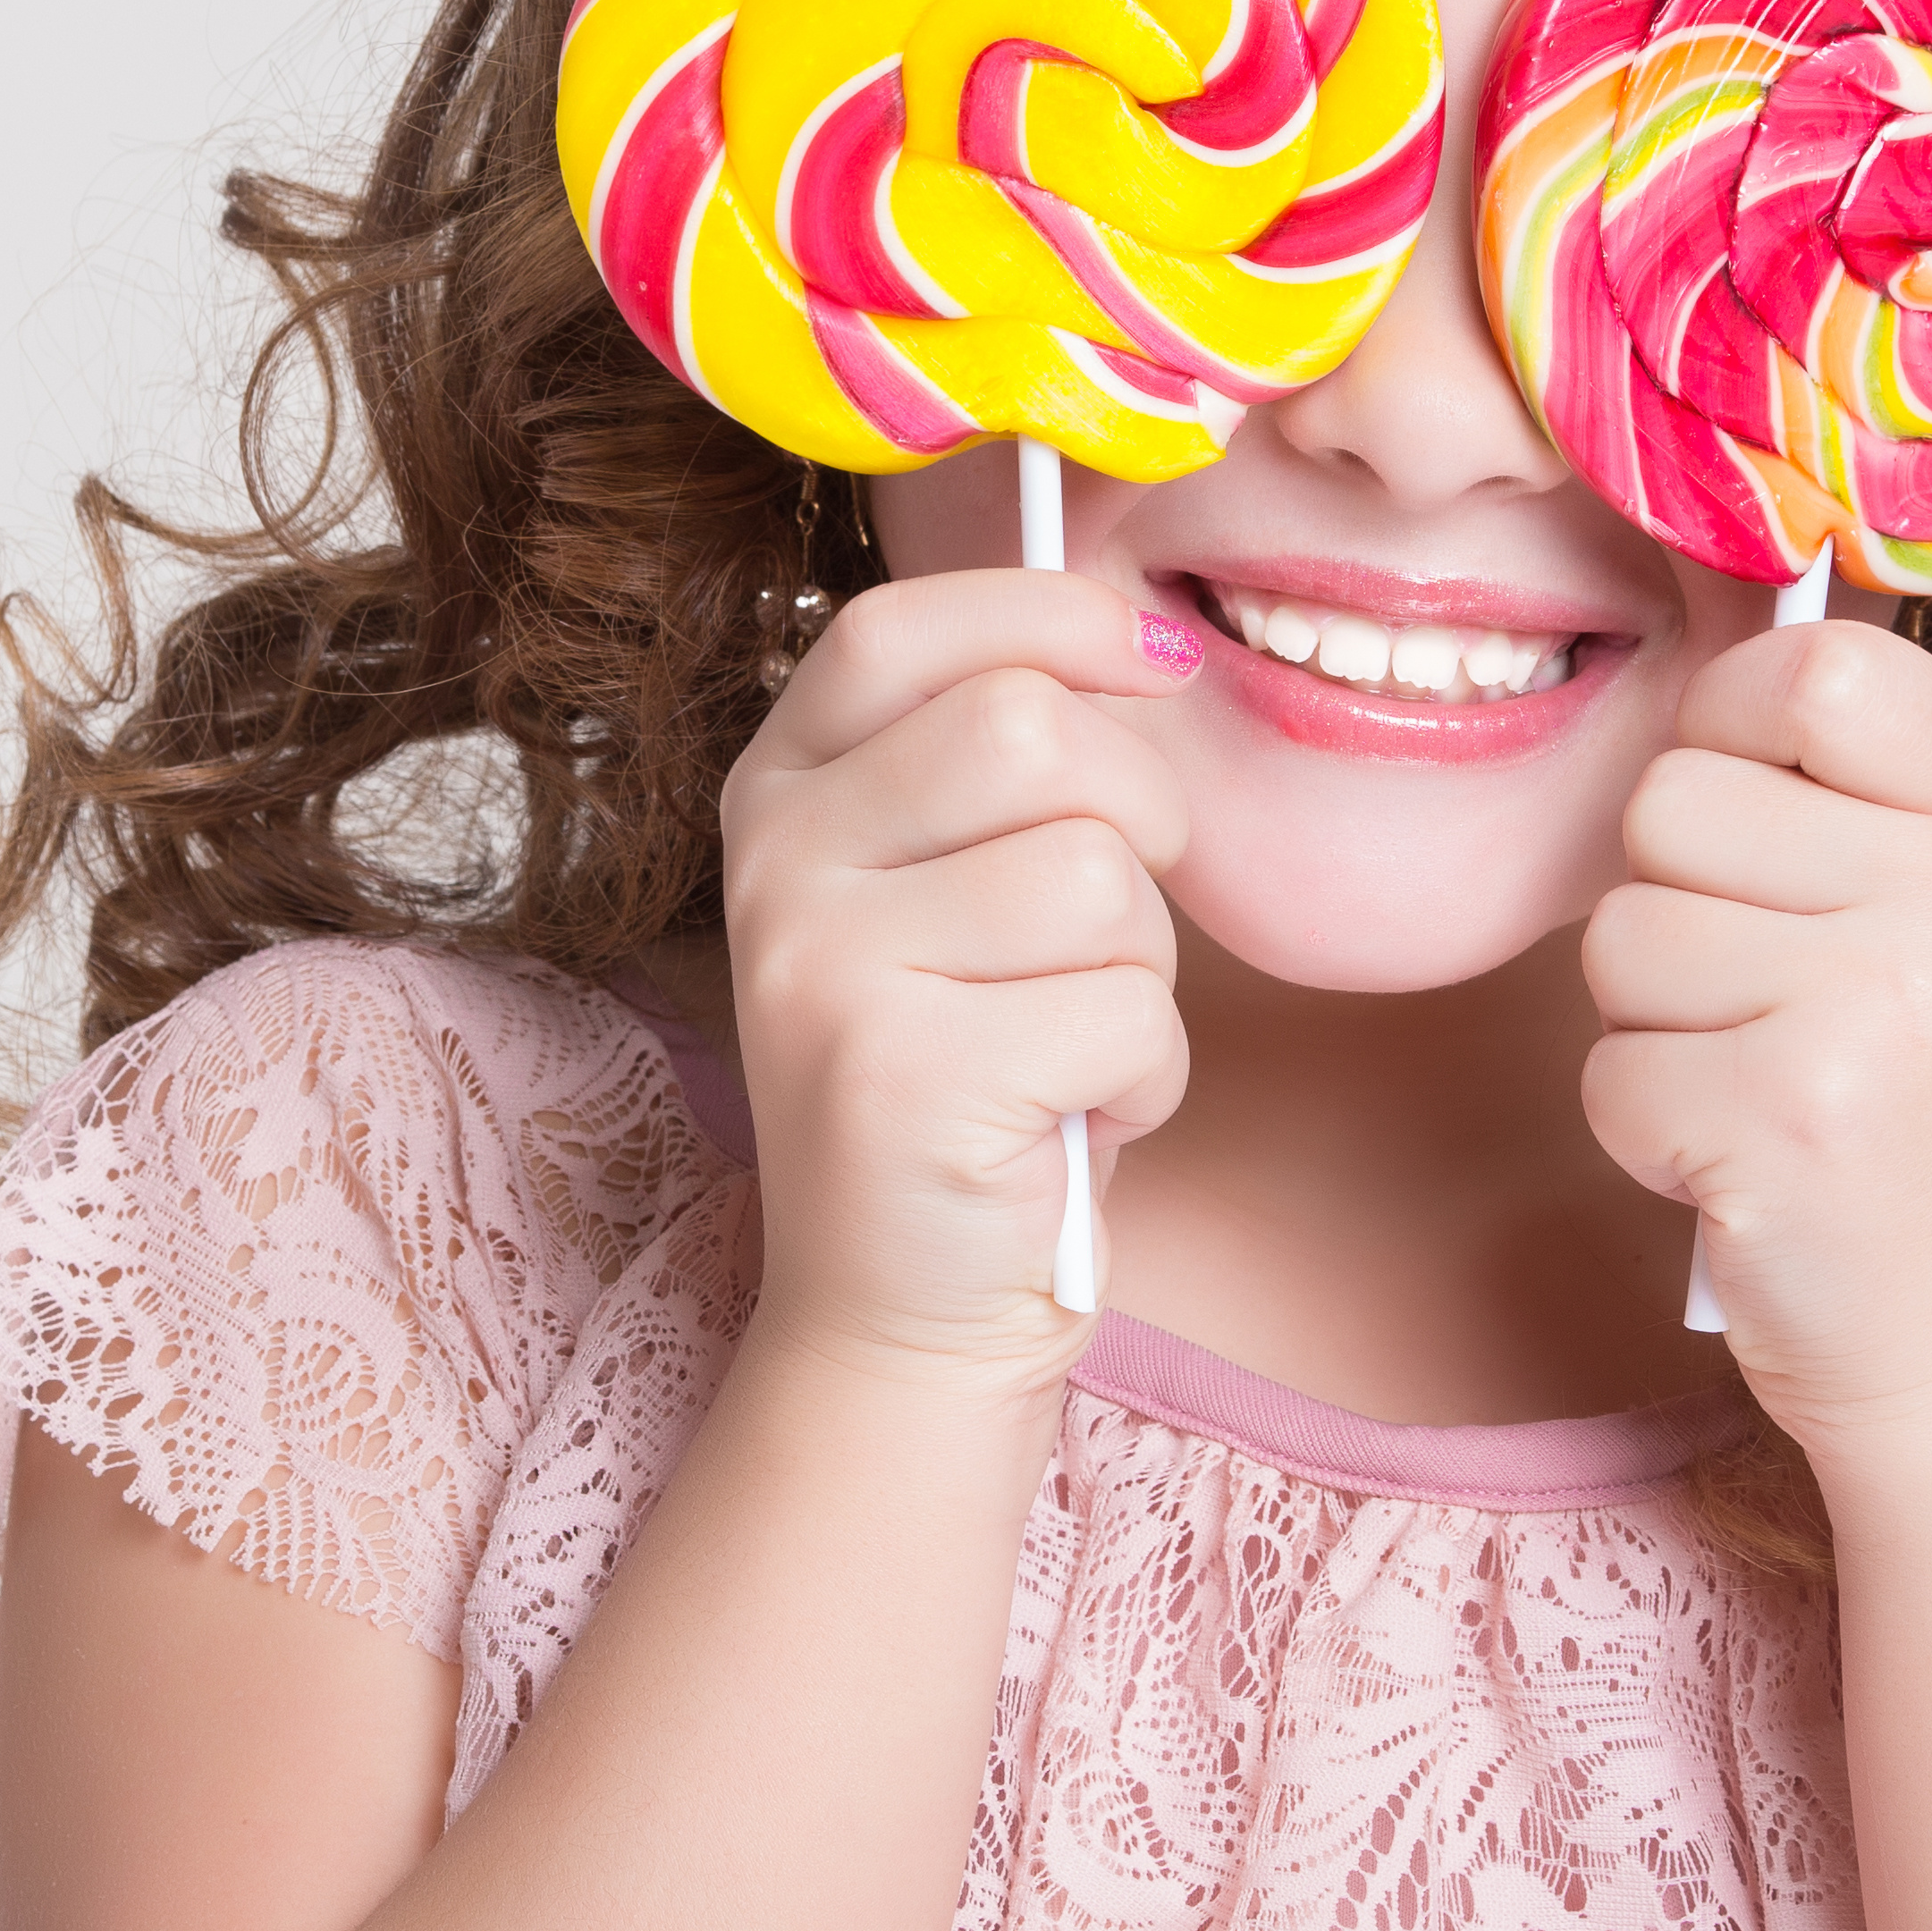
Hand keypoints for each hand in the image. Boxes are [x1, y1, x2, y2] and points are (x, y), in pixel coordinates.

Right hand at [718, 572, 1198, 1392]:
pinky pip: (1126, 1012)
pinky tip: (1074, 1123)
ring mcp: (824, 971)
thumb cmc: (968, 1082)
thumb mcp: (946, 893)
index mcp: (779, 794)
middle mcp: (775, 868)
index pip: (900, 628)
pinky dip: (1148, 1077)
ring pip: (1097, 876)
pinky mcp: (904, 1082)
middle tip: (1119, 918)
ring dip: (1143, 973)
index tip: (1156, 657)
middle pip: (1027, 729)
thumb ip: (998, 765)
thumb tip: (1149, 638)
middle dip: (1139, 814)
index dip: (1048, 613)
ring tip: (1076, 1045)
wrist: (900, 1317)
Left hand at [1577, 619, 1931, 1453]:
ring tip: (1767, 1096)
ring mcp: (1883, 1008)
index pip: (1817, 672)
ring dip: (1655, 1030)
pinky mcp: (1785, 1119)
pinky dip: (1647, 1134)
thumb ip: (1857, 800)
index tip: (1737, 817)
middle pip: (1673, 801)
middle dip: (1672, 908)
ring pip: (1621, 936)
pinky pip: (1607, 1069)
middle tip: (1770, 1012)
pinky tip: (1747, 1172)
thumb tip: (1701, 664)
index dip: (1726, 725)